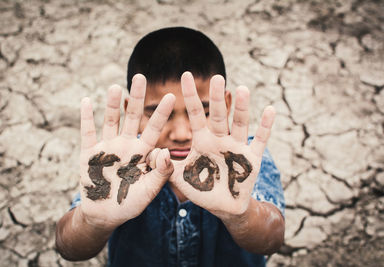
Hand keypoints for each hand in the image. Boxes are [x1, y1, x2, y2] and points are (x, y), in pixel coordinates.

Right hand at [79, 74, 174, 230]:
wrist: (104, 214)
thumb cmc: (130, 204)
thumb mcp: (149, 192)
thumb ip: (160, 174)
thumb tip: (166, 151)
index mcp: (142, 153)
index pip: (154, 129)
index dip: (162, 114)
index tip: (172, 96)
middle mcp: (125, 145)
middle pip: (132, 117)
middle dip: (136, 98)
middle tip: (141, 77)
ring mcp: (107, 148)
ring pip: (110, 121)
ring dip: (112, 104)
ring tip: (116, 86)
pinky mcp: (89, 153)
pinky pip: (87, 132)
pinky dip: (86, 117)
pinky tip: (86, 100)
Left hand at [169, 72, 274, 219]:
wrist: (223, 207)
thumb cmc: (200, 190)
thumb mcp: (179, 179)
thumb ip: (166, 167)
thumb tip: (156, 152)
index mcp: (202, 141)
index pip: (195, 114)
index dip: (190, 96)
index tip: (185, 75)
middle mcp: (220, 140)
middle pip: (218, 115)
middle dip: (217, 98)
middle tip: (217, 77)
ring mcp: (237, 148)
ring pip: (240, 124)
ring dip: (241, 108)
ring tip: (242, 89)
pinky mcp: (252, 159)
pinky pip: (261, 141)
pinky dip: (266, 127)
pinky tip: (270, 110)